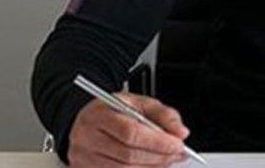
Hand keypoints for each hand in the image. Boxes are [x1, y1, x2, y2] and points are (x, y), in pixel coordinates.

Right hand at [67, 92, 189, 166]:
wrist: (89, 120)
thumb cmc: (115, 110)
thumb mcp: (140, 103)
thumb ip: (164, 115)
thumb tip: (181, 132)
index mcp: (99, 114)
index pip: (130, 132)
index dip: (157, 141)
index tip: (178, 144)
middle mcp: (86, 137)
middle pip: (127, 154)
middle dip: (159, 156)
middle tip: (178, 153)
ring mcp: (83, 157)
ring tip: (168, 160)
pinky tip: (152, 166)